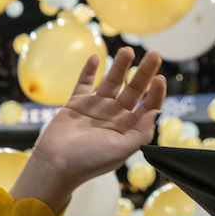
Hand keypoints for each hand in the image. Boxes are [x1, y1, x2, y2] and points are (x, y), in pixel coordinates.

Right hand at [12, 47, 165, 213]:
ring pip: (112, 82)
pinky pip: (84, 83)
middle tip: (154, 54)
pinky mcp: (76, 104)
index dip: (156, 92)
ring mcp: (96, 108)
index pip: (148, 106)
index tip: (159, 78)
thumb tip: (157, 111)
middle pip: (134, 89)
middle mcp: (115, 116)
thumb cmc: (89, 161)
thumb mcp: (121, 150)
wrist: (55, 164)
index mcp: (128, 128)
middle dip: (144, 72)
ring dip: (120, 66)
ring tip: (127, 51)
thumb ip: (141, 132)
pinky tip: (95, 58)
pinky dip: (89, 71)